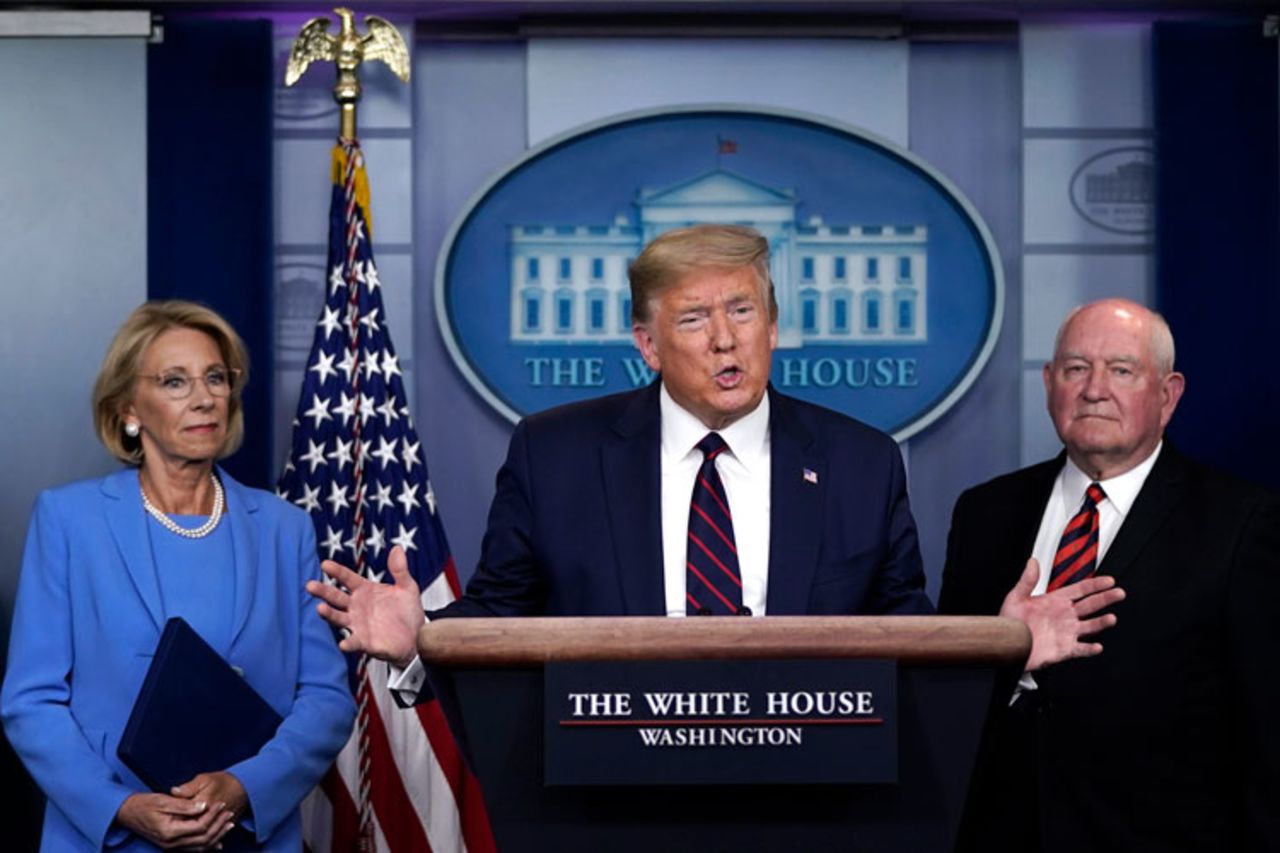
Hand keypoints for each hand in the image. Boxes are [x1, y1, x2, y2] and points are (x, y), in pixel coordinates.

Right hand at [115, 790, 232, 849]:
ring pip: (200, 846)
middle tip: (229, 813)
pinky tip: (218, 840)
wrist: (128, 813)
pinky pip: (193, 849)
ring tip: (229, 824)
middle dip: (219, 826)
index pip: (199, 826)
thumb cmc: (144, 804)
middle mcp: (171, 843)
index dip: (213, 815)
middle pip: (203, 839)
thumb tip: (204, 806)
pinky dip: (207, 845)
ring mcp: (171, 846)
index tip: (221, 803)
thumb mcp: (164, 801)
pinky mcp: (171, 845)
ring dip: (216, 835)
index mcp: (169, 831)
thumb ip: (185, 805)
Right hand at [307, 545, 424, 667]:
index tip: (325, 564)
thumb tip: (397, 548)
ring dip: (329, 614)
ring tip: (320, 608)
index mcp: (365, 590)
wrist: (417, 636)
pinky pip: (353, 642)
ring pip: (338, 617)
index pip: (347, 578)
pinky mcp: (363, 641)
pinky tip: (344, 644)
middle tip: (310, 585)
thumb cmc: (408, 611)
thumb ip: (400, 570)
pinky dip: (348, 643)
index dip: (336, 571)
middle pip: (336, 597)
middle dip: (323, 591)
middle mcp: (356, 606)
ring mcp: (357, 623)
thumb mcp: (407, 587)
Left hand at [999, 557, 1124, 671]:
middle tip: (1119, 593)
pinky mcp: (1064, 649)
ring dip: (1101, 622)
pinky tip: (1097, 646)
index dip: (1095, 584)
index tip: (1109, 580)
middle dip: (1106, 598)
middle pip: (1091, 605)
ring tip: (1111, 618)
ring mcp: (1067, 632)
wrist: (1005, 643)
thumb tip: (1032, 561)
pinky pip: (1081, 649)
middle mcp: (1065, 616)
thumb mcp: (1016, 597)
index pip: (1080, 590)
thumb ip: (1027, 580)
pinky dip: (1090, 649)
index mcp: (1056, 601)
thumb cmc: (1009, 621)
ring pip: (1090, 626)